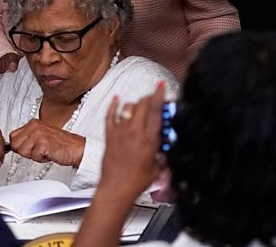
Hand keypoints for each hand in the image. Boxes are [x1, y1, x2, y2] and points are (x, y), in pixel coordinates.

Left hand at [9, 119, 85, 167]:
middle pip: (15, 145)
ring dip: (34, 156)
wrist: (76, 148)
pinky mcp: (44, 144)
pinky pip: (33, 157)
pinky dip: (41, 159)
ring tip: (45, 151)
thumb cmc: (59, 144)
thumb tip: (11, 146)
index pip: (13, 137)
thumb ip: (27, 138)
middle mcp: (34, 126)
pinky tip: (49, 154)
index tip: (30, 148)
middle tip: (38, 150)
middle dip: (25, 152)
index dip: (19, 146)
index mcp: (32, 123)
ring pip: (23, 152)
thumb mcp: (40, 135)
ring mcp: (39, 134)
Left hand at [75, 84, 166, 246]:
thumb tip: (166, 149)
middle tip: (154, 96)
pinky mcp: (109, 136)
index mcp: (148, 139)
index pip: (156, 111)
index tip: (161, 88)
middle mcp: (134, 132)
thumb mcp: (157, 168)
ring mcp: (120, 132)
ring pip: (128, 108)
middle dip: (149, 97)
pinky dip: (113, 106)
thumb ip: (163, 155)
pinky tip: (117, 99)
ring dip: (136, 103)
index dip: (159, 96)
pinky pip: (110, 116)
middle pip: (142, 105)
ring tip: (141, 104)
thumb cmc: (136, 181)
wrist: (116, 188)